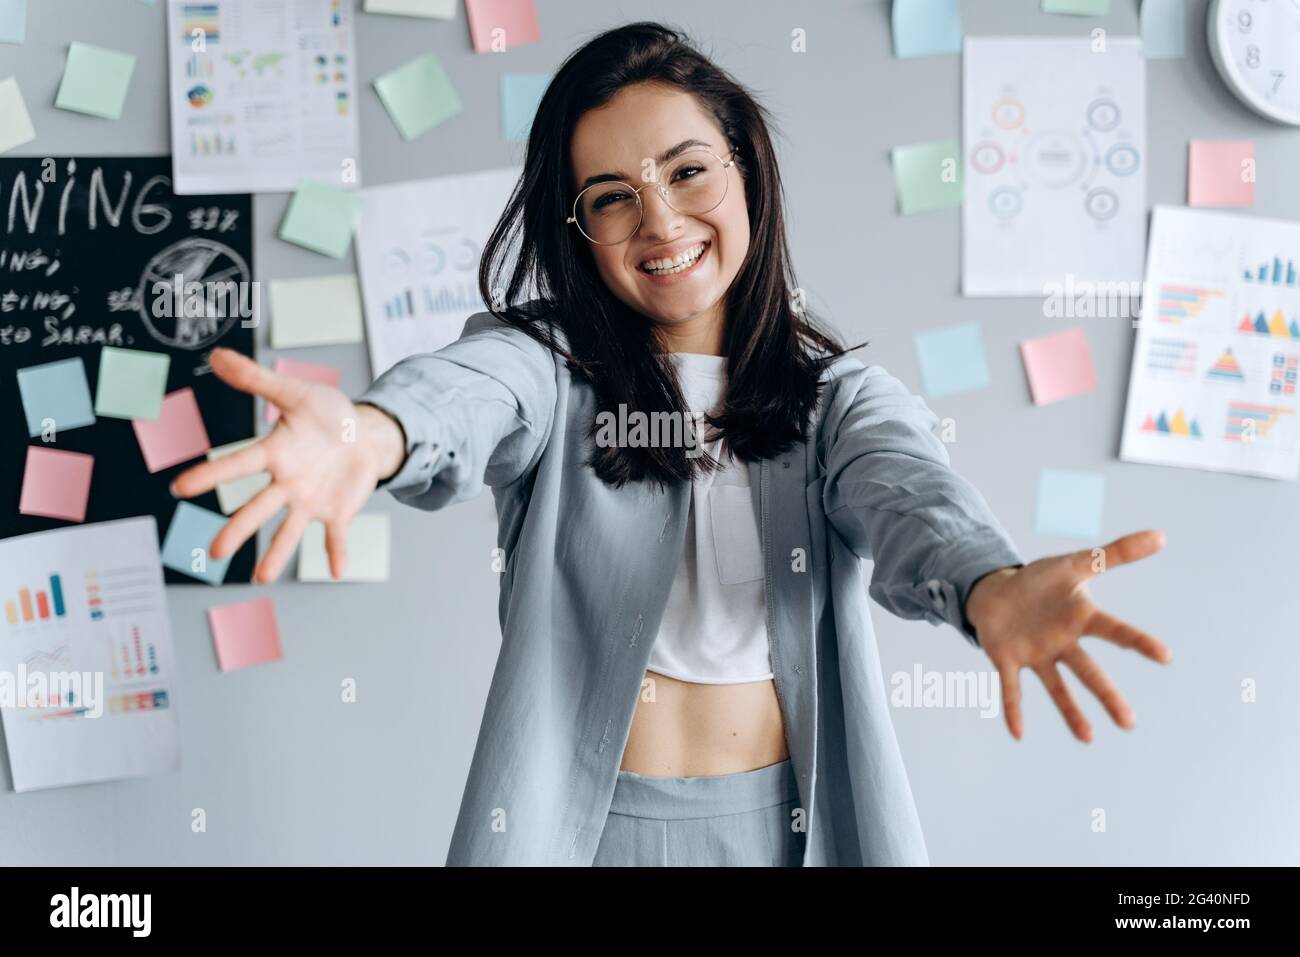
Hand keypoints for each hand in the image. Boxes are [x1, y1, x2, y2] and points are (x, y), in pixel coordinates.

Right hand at [171, 348, 406, 582]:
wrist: (366, 434)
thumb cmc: (327, 415)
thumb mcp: (296, 392)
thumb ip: (257, 380)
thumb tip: (217, 355)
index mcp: (274, 453)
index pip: (238, 464)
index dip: (210, 476)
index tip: (179, 489)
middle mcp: (286, 483)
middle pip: (258, 508)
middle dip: (238, 529)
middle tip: (216, 552)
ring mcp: (310, 500)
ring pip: (289, 530)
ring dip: (276, 554)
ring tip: (261, 578)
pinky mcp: (337, 512)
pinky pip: (335, 536)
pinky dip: (337, 553)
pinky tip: (337, 571)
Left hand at [964, 530, 1171, 742]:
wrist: (997, 592)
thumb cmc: (1041, 582)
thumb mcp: (1076, 563)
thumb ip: (1115, 553)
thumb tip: (1160, 536)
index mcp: (1081, 619)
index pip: (1115, 631)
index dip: (1138, 641)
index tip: (1165, 656)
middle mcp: (1063, 643)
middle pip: (1088, 670)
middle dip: (1107, 695)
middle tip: (1129, 723)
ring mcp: (1036, 654)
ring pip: (1056, 686)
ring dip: (1070, 712)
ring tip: (1087, 738)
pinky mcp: (1007, 659)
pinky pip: (1011, 687)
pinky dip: (1014, 709)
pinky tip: (1018, 733)